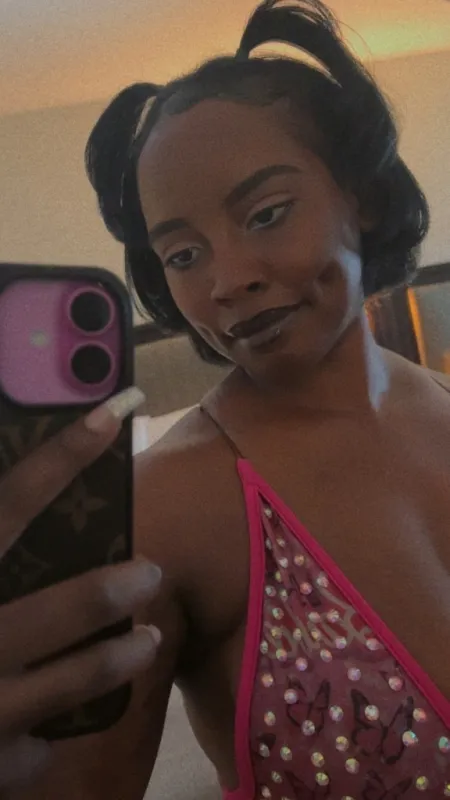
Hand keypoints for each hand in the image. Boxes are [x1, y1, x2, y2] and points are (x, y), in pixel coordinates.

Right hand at [0, 388, 160, 789]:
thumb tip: (15, 508)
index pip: (7, 503)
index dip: (63, 456)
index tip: (114, 413)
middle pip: (55, 608)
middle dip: (107, 591)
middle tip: (150, 573)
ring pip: (67, 685)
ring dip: (115, 660)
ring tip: (147, 642)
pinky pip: (30, 749)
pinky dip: (41, 737)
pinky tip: (47, 731)